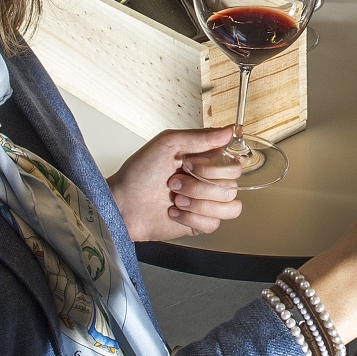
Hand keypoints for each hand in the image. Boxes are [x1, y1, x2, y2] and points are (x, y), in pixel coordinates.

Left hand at [107, 127, 241, 242]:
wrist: (123, 204)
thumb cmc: (138, 174)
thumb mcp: (167, 144)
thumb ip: (201, 137)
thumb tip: (229, 131)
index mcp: (205, 160)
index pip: (233, 165)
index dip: (212, 168)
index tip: (188, 164)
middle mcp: (209, 181)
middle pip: (232, 186)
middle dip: (199, 186)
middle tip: (175, 182)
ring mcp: (206, 203)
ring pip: (229, 207)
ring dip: (198, 204)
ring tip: (176, 199)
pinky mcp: (200, 223)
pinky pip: (214, 224)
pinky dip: (191, 218)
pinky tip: (175, 212)